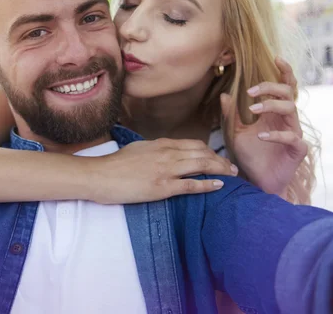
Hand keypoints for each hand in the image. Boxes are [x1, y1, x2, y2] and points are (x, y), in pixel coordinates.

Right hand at [89, 138, 237, 203]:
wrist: (100, 175)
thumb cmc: (115, 165)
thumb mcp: (138, 149)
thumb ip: (155, 150)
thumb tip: (166, 153)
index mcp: (160, 144)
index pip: (193, 144)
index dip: (209, 150)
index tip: (218, 157)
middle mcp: (167, 153)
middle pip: (201, 153)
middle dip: (220, 160)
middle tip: (232, 167)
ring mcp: (166, 170)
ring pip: (201, 165)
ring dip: (220, 169)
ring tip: (232, 174)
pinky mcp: (163, 187)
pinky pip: (191, 184)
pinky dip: (208, 184)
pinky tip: (219, 185)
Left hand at [221, 57, 307, 197]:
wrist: (257, 182)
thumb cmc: (250, 156)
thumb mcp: (235, 133)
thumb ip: (231, 115)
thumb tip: (224, 94)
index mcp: (274, 113)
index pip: (283, 86)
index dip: (284, 71)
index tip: (276, 57)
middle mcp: (286, 120)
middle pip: (288, 93)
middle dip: (271, 87)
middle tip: (251, 91)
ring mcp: (294, 134)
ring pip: (291, 110)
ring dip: (272, 106)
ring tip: (253, 110)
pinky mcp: (297, 150)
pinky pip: (292, 137)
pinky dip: (276, 134)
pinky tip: (261, 136)